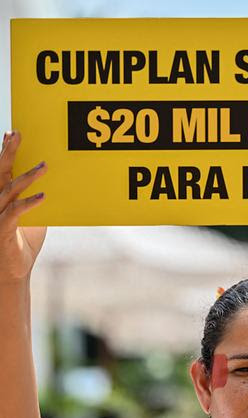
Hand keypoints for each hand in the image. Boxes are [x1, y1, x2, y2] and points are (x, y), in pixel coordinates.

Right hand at [0, 131, 46, 282]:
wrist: (14, 271)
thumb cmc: (23, 243)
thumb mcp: (36, 218)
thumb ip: (39, 201)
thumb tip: (59, 186)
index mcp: (1, 197)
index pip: (1, 170)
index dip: (5, 152)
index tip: (12, 133)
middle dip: (8, 153)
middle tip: (17, 135)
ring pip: (9, 190)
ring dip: (27, 177)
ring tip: (44, 167)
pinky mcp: (2, 230)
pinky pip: (14, 213)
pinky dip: (29, 203)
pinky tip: (42, 196)